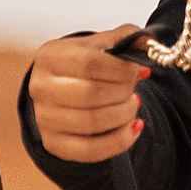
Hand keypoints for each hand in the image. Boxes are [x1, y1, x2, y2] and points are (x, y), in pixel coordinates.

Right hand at [29, 26, 148, 163]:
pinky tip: (133, 127)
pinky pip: (90, 150)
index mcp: (49, 56)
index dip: (121, 69)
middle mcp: (40, 87)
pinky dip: (119, 141)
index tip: (137, 70)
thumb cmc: (83, 64)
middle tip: (134, 88)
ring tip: (133, 105)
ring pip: (92, 123)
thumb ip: (127, 39)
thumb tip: (150, 45)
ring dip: (124, 115)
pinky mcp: (53, 143)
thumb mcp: (101, 45)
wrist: (60, 88)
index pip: (89, 63)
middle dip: (123, 92)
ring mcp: (44, 118)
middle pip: (90, 94)